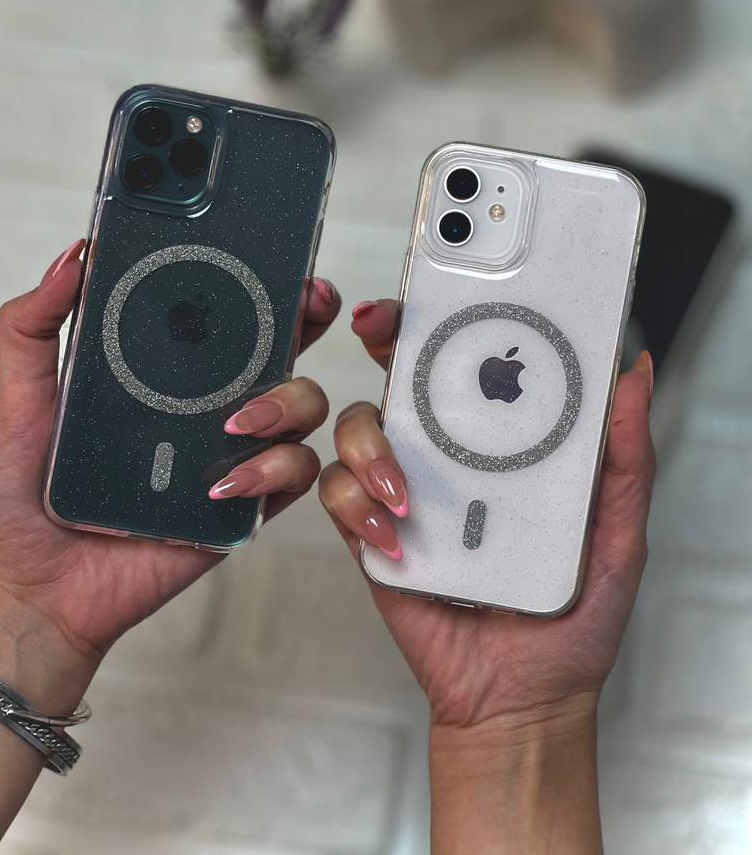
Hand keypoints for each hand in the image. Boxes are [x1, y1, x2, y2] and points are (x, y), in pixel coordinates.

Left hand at [0, 241, 339, 706]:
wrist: (39, 587)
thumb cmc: (28, 494)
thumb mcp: (20, 399)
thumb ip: (33, 326)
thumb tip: (73, 255)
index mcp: (166, 369)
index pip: (226, 312)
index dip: (260, 279)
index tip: (276, 255)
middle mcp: (210, 402)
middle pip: (284, 346)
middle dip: (308, 317)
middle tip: (308, 303)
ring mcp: (234, 451)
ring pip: (304, 404)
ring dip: (286, 401)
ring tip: (236, 423)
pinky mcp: (246, 503)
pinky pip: (292, 474)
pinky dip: (271, 471)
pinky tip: (222, 484)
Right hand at [320, 299, 654, 730]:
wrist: (522, 695)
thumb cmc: (570, 612)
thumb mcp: (614, 528)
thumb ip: (622, 455)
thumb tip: (636, 375)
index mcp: (504, 442)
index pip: (470, 361)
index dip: (449, 315)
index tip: (440, 281)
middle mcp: (448, 455)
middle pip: (400, 372)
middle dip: (380, 336)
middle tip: (377, 327)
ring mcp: (405, 491)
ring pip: (357, 427)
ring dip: (372, 445)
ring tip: (410, 496)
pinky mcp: (372, 534)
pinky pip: (339, 497)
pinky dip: (358, 506)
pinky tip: (397, 539)